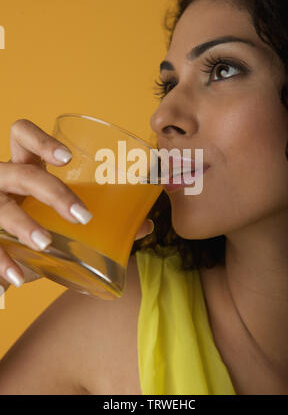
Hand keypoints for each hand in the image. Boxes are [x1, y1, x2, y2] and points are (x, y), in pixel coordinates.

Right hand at [0, 119, 153, 288]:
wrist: (5, 255)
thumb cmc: (39, 223)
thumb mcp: (63, 218)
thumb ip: (104, 219)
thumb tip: (145, 225)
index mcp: (24, 168)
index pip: (23, 136)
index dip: (41, 140)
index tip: (68, 158)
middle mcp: (4, 181)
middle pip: (22, 172)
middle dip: (52, 192)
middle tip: (81, 216)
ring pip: (2, 207)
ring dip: (24, 225)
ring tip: (46, 244)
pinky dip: (1, 263)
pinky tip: (18, 278)